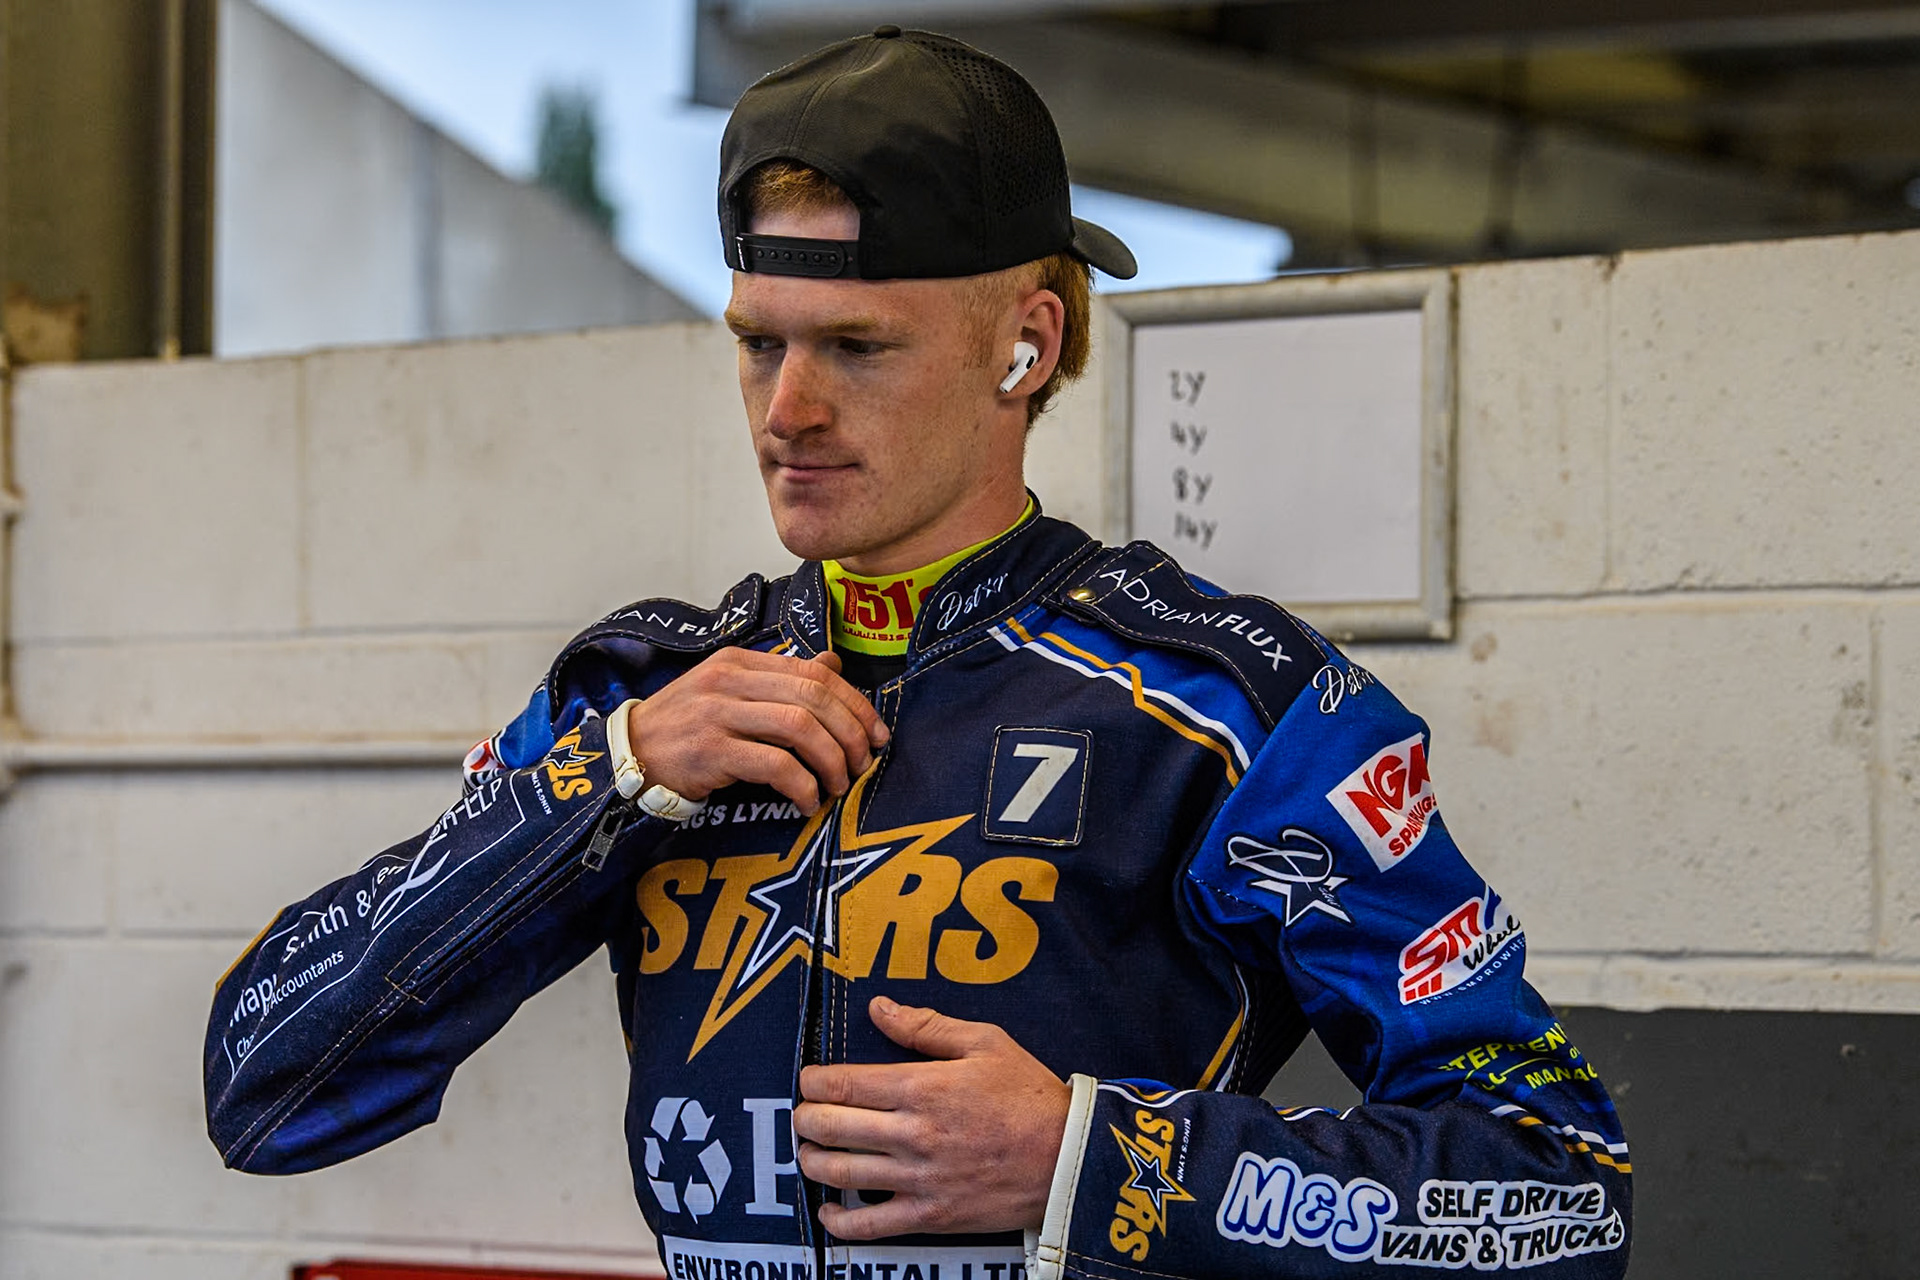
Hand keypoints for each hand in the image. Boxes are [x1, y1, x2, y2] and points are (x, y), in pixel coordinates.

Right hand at [627, 649, 886, 814]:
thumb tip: (833, 664)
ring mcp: (718, 714)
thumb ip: (779, 677)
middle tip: (864, 763)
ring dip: (831, 760)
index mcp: (741, 661)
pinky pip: (774, 765)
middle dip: (851, 733)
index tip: (877, 733)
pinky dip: (802, 785)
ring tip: (838, 784)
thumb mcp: (729, 689)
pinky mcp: (710, 751)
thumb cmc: (684, 725)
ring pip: (800, 728)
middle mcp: (731, 680)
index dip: (855, 703)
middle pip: (814, 698)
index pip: (815, 672)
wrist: (628, 754)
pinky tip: (807, 801)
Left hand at [794, 997, 1070, 1238]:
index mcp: (923, 1088)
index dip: (813, 1082)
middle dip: (805, 1118)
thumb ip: (927, 1026)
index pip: (843, 1085)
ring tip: (810, 1151)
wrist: (1068, 1159)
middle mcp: (913, 1134)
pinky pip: (870, 1226)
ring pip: (841, 1173)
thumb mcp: (986, 1043)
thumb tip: (879, 1008)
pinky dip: (838, 1220)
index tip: (809, 1079)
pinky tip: (828, 1209)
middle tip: (805, 1113)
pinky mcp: (930, 1216)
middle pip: (831, 1127)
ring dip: (812, 1161)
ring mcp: (919, 1179)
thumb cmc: (1029, 1097)